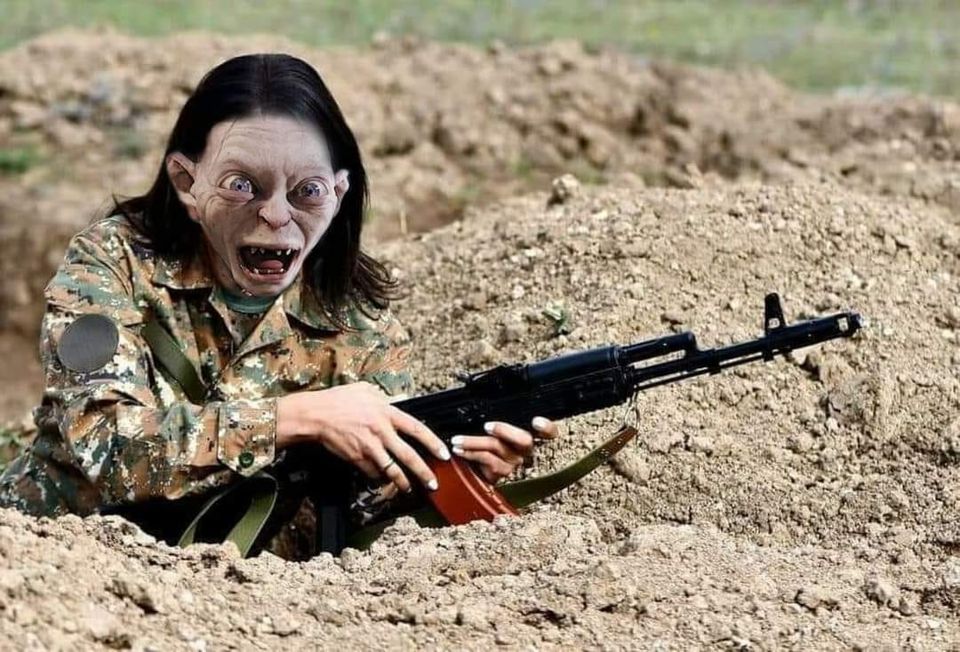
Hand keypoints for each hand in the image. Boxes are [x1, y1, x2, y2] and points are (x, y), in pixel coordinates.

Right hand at [276, 382, 449, 492]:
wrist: (315, 415)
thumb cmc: (338, 400)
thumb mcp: (365, 390)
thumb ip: (385, 396)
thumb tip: (400, 398)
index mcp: (386, 413)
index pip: (417, 429)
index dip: (433, 443)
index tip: (444, 454)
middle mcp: (381, 431)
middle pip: (408, 456)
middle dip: (423, 472)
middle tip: (433, 483)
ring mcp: (369, 447)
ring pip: (391, 470)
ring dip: (402, 482)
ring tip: (409, 488)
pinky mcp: (356, 459)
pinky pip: (373, 472)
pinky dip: (378, 477)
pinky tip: (382, 480)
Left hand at [450, 417, 559, 482]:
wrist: (474, 466)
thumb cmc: (487, 438)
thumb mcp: (495, 423)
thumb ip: (502, 413)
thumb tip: (486, 391)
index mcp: (529, 432)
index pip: (549, 431)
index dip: (547, 427)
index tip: (536, 421)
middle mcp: (526, 449)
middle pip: (524, 440)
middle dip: (504, 430)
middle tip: (487, 426)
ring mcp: (515, 462)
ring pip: (498, 448)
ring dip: (473, 442)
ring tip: (458, 439)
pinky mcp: (502, 473)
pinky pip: (487, 460)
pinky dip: (471, 453)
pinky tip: (460, 450)